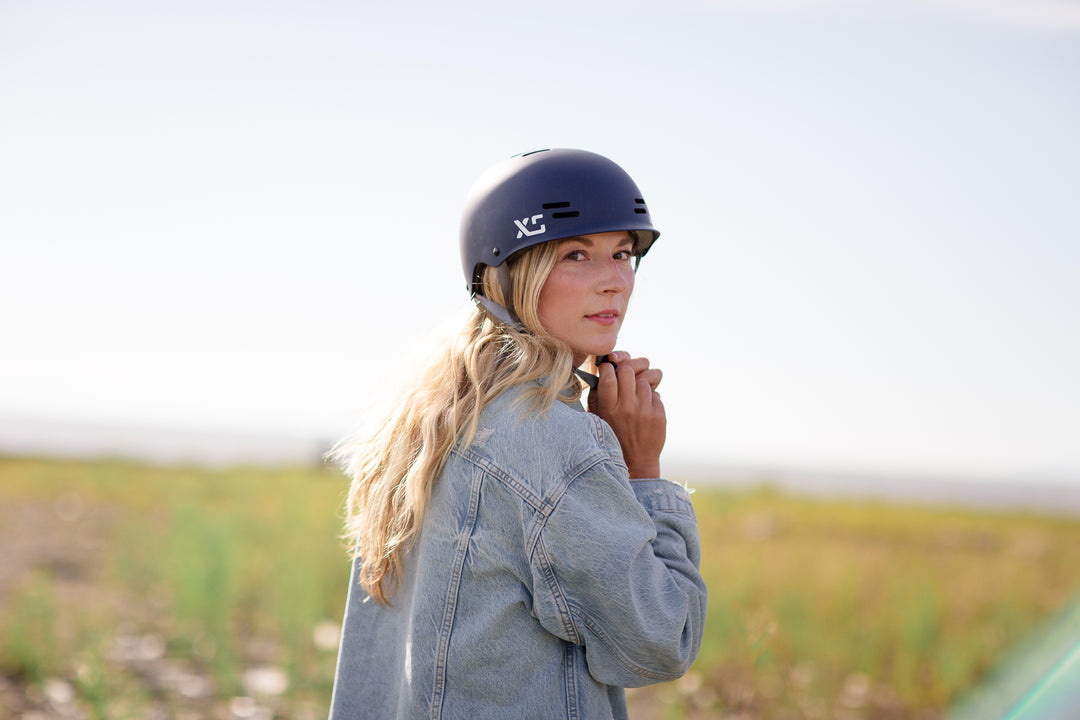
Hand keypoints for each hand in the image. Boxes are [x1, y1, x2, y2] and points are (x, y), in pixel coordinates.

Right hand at [587, 351, 665, 478]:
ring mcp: (645, 411)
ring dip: (638, 385)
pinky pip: (655, 393)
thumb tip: (601, 373)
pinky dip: (649, 397)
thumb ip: (597, 396)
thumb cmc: (613, 437)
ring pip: (643, 380)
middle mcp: (627, 408)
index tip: (607, 368)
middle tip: (623, 377)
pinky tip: (644, 409)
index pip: (608, 376)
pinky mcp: (659, 415)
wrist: (636, 462)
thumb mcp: (597, 419)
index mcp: (609, 409)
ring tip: (634, 397)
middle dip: (624, 370)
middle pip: (627, 371)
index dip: (607, 367)